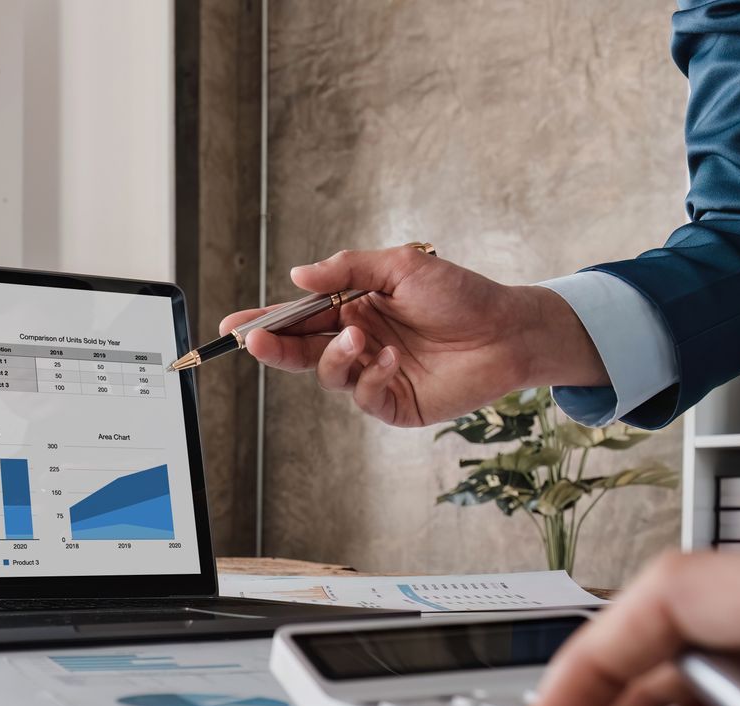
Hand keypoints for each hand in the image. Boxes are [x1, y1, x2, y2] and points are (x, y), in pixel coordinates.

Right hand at [215, 246, 607, 426]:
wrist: (508, 329)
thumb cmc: (460, 293)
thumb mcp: (400, 267)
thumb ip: (346, 270)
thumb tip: (298, 275)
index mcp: (352, 309)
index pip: (298, 318)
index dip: (264, 322)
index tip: (232, 326)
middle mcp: (357, 343)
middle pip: (300, 352)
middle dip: (274, 348)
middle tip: (255, 342)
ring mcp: (373, 375)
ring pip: (329, 375)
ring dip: (335, 357)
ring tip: (360, 338)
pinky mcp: (395, 404)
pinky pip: (365, 397)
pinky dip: (372, 378)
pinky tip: (394, 360)